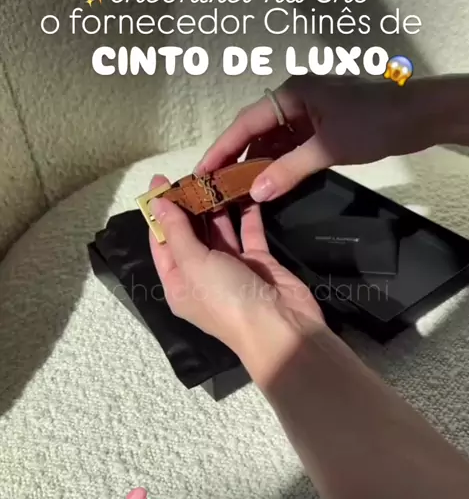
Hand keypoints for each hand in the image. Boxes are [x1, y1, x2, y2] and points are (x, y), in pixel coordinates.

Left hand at [148, 175, 323, 359]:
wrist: (281, 328)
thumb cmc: (227, 299)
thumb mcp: (194, 264)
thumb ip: (177, 231)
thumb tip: (157, 203)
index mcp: (178, 284)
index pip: (162, 243)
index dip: (160, 212)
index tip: (161, 179)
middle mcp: (202, 276)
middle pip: (190, 234)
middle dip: (190, 205)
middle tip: (193, 170)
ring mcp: (232, 268)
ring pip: (220, 230)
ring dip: (216, 205)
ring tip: (216, 173)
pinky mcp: (259, 261)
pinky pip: (249, 231)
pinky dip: (246, 212)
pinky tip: (243, 186)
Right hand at [194, 75, 437, 202]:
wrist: (418, 116)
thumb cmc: (374, 123)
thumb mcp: (327, 149)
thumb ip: (289, 170)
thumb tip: (255, 191)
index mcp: (291, 93)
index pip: (245, 123)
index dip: (221, 148)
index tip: (202, 172)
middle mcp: (294, 97)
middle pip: (255, 129)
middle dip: (236, 157)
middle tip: (217, 185)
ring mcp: (309, 110)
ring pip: (273, 138)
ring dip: (258, 161)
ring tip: (238, 188)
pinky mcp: (322, 124)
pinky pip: (290, 143)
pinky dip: (279, 161)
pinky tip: (271, 180)